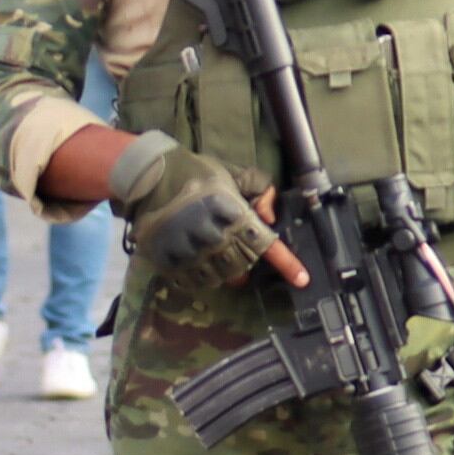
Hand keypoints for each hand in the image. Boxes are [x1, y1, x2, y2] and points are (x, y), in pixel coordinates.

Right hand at [105, 135, 291, 295]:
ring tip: (218, 254)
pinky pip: (196, 281)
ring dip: (226, 271)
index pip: (266, 245)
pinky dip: (203, 276)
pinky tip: (199, 260)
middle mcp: (215, 238)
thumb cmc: (197, 173)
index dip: (288, 264)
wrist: (150, 177)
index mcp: (233, 215)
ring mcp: (192, 253)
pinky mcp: (172, 262)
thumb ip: (261, 190)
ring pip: (221, 278)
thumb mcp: (234, 173)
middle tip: (237, 248)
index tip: (303, 280)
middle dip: (247, 262)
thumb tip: (270, 218)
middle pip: (244, 267)